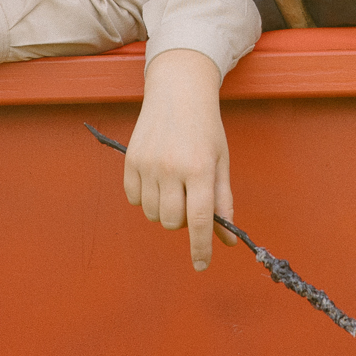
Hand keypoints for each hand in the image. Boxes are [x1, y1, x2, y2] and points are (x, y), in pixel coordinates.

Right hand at [125, 49, 237, 270]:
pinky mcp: (130, 161)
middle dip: (183, 221)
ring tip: (174, 184)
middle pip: (173, 222)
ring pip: (153, 214)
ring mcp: (147, 164)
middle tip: (190, 199)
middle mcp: (171, 168)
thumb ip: (223, 201)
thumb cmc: (205, 127)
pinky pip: (135, 199)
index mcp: (200, 168)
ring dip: (165, 210)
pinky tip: (157, 177)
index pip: (200, 220)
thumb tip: (225, 240)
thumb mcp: (221, 161)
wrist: (178, 90)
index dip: (201, 248)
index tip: (202, 265)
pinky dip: (146, 198)